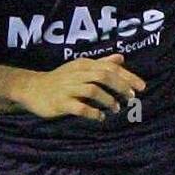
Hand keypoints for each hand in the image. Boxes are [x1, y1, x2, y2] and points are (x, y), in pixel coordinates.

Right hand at [13, 55, 145, 120]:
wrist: (32, 89)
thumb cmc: (61, 79)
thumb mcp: (81, 68)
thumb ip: (101, 63)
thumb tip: (120, 58)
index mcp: (84, 64)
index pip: (109, 67)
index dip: (127, 77)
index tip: (141, 87)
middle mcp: (77, 74)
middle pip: (103, 76)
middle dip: (121, 87)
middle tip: (131, 98)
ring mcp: (68, 88)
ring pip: (93, 90)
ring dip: (108, 100)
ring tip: (116, 109)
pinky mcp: (61, 103)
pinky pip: (80, 107)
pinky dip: (93, 112)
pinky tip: (100, 117)